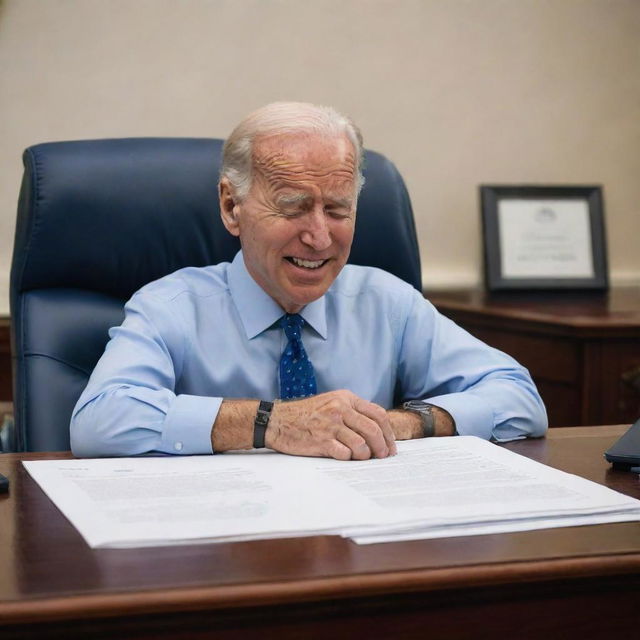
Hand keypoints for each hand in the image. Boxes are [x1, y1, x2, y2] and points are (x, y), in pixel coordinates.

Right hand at [266, 390, 396, 460]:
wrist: (277, 420)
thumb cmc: (305, 414)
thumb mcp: (331, 402)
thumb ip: (352, 411)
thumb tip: (377, 430)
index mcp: (345, 398)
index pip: (378, 414)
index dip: (388, 432)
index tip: (390, 445)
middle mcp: (340, 409)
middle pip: (373, 430)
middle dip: (382, 447)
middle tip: (382, 456)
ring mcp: (330, 426)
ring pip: (361, 445)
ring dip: (365, 455)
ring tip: (362, 457)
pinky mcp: (321, 441)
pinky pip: (345, 454)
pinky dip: (349, 458)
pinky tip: (344, 456)